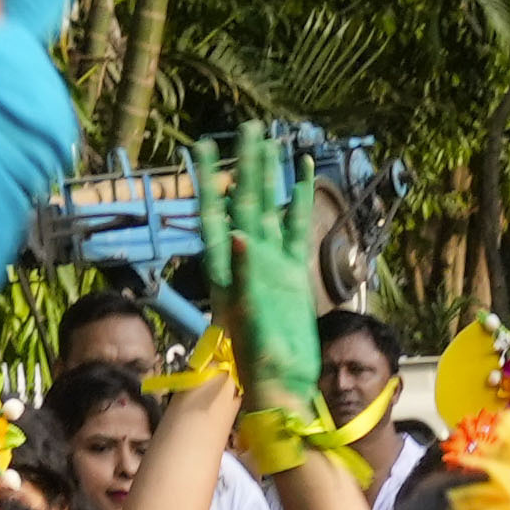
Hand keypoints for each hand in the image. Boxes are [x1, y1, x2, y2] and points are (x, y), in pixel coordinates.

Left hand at [217, 121, 324, 425]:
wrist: (280, 382)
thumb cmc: (258, 356)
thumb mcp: (247, 313)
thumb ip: (242, 272)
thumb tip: (236, 232)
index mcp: (230, 266)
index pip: (215, 213)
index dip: (208, 180)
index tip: (204, 145)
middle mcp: (247, 258)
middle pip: (243, 200)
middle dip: (244, 164)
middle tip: (247, 127)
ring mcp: (270, 262)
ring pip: (269, 208)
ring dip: (269, 176)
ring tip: (272, 141)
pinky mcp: (292, 272)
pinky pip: (295, 227)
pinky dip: (299, 200)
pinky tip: (305, 175)